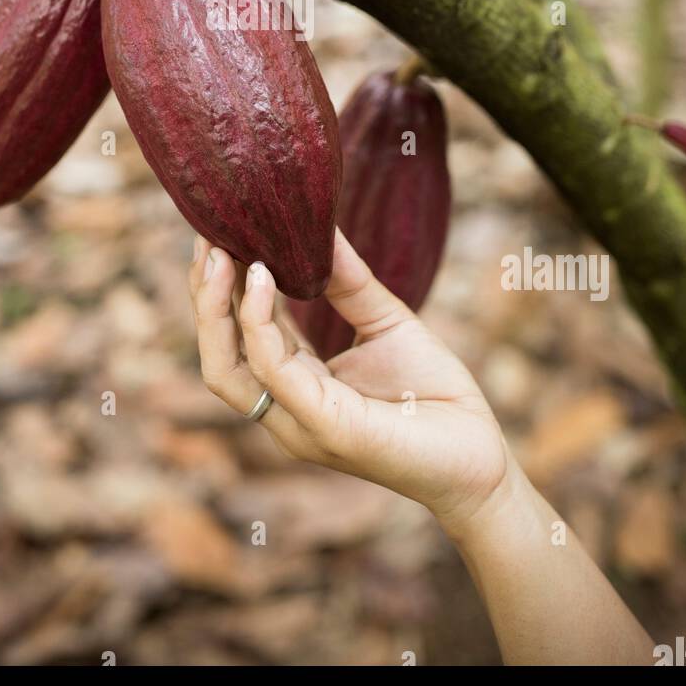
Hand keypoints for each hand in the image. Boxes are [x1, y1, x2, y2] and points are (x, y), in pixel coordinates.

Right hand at [188, 229, 510, 537]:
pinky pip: (276, 371)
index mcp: (296, 387)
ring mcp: (301, 423)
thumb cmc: (435, 396)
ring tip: (222, 254)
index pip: (236, 342)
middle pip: (218, 357)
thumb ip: (349, 282)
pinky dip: (259, 324)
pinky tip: (263, 280)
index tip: (218, 237)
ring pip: (229, 368)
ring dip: (216, 308)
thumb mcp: (386, 322)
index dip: (220, 293)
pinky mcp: (328, 427)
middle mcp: (287, 410)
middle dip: (203, 298)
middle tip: (206, 239)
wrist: (481, 459)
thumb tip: (322, 225)